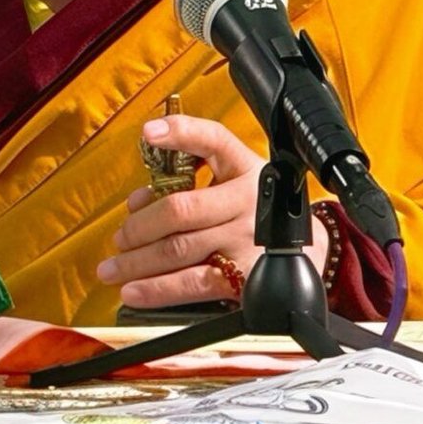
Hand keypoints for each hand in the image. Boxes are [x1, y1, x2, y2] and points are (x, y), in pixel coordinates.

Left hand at [95, 113, 328, 308]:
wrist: (309, 251)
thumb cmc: (255, 209)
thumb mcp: (232, 182)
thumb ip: (185, 182)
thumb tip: (137, 203)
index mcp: (243, 167)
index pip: (213, 140)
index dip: (181, 133)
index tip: (150, 133)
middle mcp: (246, 201)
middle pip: (180, 209)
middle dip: (139, 226)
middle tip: (120, 238)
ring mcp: (245, 240)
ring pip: (178, 249)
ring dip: (137, 261)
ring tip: (113, 269)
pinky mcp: (243, 276)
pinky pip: (192, 284)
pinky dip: (157, 289)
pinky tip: (134, 290)